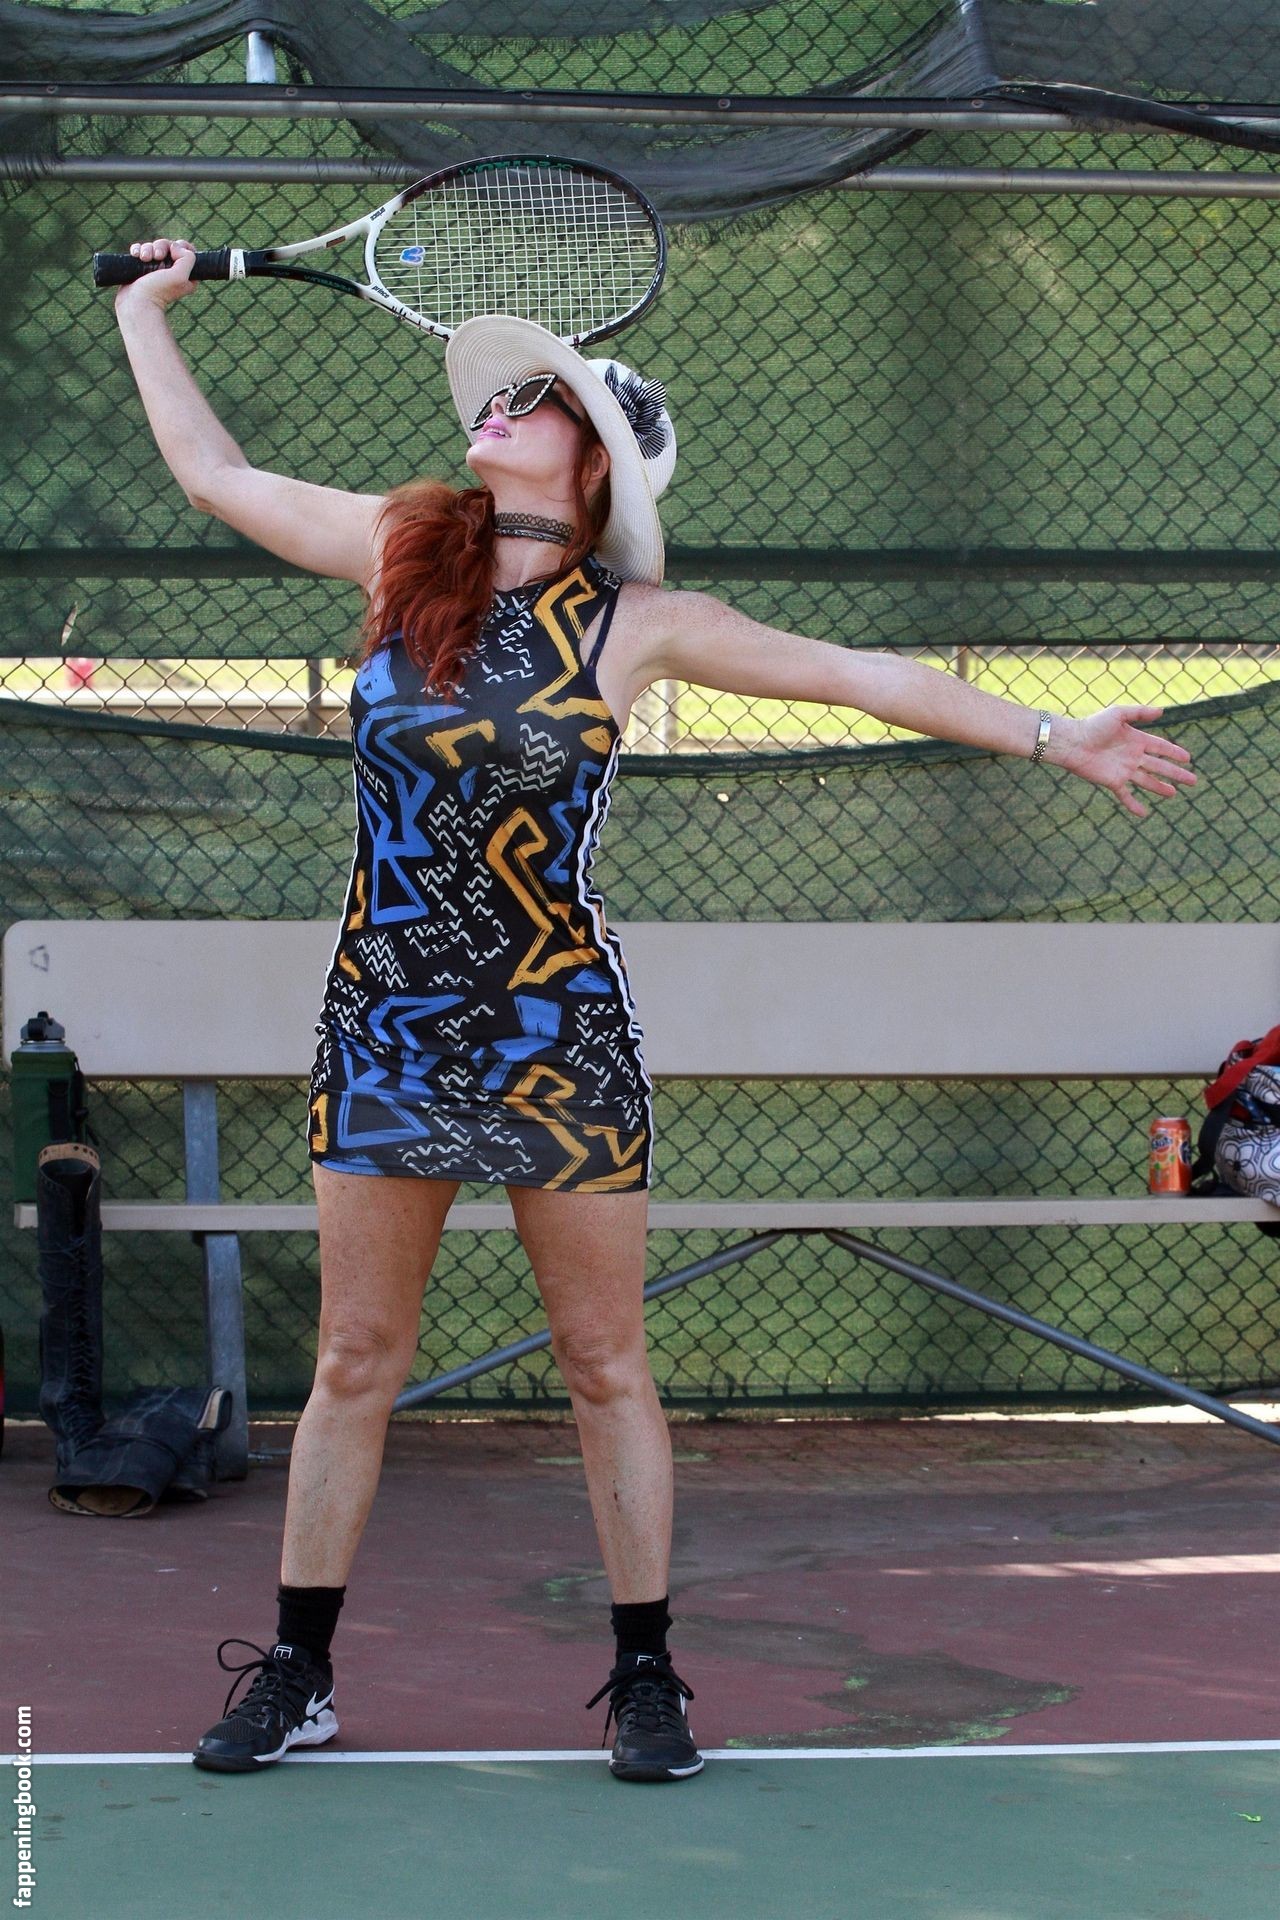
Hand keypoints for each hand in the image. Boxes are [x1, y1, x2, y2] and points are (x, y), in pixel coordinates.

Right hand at [113, 236, 197, 317]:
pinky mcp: (140, 267)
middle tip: (157, 256)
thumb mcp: (180, 276)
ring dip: (147, 248)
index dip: (181, 245)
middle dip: (161, 246)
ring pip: (153, 246)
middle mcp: (171, 271)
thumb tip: (175, 246)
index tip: (174, 250)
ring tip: (144, 258)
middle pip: (168, 245)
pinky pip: (139, 250)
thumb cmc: (158, 291)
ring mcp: (155, 269)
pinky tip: (136, 255)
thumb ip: (187, 258)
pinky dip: (137, 249)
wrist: (136, 302)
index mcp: (186, 275)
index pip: (188, 251)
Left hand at [1054, 705, 1196, 818]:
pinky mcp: (1113, 781)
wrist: (1073, 742)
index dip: (1174, 753)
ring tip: (1173, 794)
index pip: (1161, 747)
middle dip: (1176, 773)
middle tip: (1193, 780)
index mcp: (1136, 740)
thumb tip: (1162, 711)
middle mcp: (1133, 756)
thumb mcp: (1118, 714)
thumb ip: (1139, 712)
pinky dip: (1134, 805)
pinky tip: (1143, 814)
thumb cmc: (1093, 725)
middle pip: (1159, 766)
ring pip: (1147, 781)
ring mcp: (1124, 770)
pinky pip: (1125, 795)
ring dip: (1160, 788)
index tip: (1188, 759)